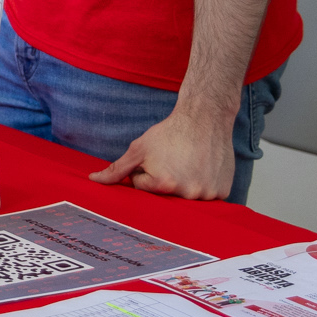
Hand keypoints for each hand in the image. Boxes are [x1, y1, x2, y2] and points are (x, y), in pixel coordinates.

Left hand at [89, 107, 236, 199]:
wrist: (205, 118)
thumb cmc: (170, 132)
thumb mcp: (139, 149)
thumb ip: (117, 168)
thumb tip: (93, 181)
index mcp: (163, 184)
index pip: (142, 188)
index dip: (145, 171)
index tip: (157, 158)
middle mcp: (187, 193)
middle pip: (164, 196)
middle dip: (163, 181)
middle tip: (173, 161)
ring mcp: (207, 194)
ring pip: (185, 197)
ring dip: (184, 184)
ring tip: (188, 163)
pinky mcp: (223, 192)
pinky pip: (207, 197)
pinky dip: (203, 185)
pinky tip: (202, 168)